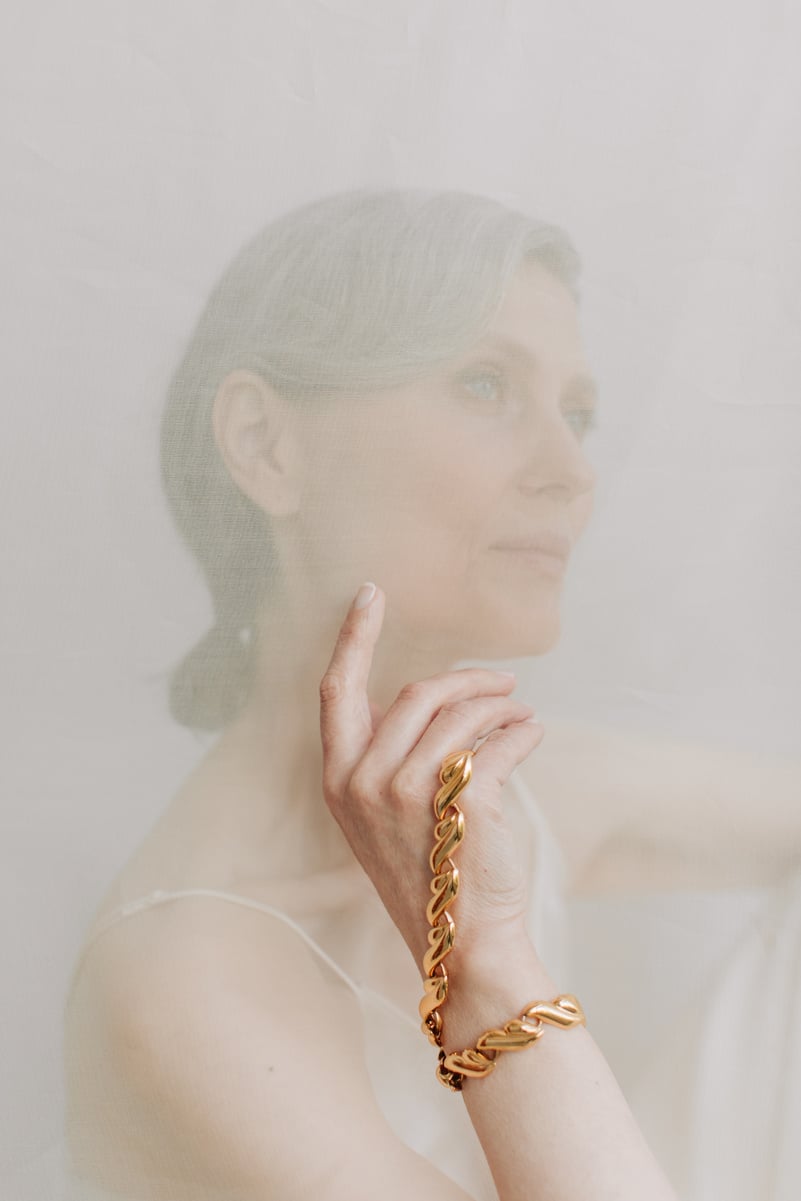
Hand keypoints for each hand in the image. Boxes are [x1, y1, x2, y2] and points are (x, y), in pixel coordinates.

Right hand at [318, 582, 545, 973]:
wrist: (463, 942)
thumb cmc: (430, 871)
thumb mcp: (386, 813)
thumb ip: (392, 754)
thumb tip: (441, 692)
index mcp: (339, 778)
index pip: (337, 689)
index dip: (354, 637)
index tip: (371, 594)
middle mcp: (363, 781)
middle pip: (419, 692)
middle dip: (469, 678)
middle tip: (505, 682)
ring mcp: (407, 793)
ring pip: (463, 713)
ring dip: (504, 706)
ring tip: (525, 715)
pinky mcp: (461, 802)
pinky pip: (501, 742)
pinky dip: (525, 733)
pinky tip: (534, 737)